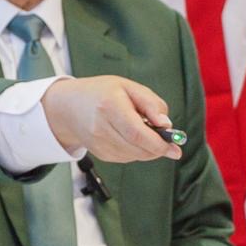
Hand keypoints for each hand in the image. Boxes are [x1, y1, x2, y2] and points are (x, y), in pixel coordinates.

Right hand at [40, 76, 184, 164]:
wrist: (70, 107)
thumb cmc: (102, 93)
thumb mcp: (129, 87)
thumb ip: (151, 104)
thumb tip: (167, 125)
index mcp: (109, 106)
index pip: (137, 134)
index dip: (159, 143)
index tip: (176, 147)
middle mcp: (100, 128)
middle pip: (138, 148)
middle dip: (158, 148)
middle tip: (170, 142)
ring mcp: (98, 144)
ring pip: (135, 156)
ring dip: (149, 149)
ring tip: (146, 131)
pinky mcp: (100, 154)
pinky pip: (128, 158)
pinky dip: (137, 151)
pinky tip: (132, 137)